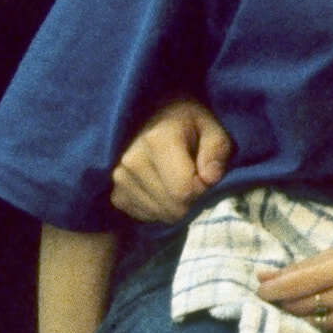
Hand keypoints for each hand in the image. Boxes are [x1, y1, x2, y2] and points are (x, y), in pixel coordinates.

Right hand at [109, 98, 231, 223]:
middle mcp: (132, 162)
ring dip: (177, 206)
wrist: (151, 117)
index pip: (183, 191)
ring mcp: (119, 179)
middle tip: (197, 182)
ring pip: (160, 214)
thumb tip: (210, 180)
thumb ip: (216, 151)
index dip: (204, 191)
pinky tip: (165, 188)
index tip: (208, 178)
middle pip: (172, 207)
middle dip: (193, 202)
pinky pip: (146, 216)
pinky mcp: (115, 194)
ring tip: (179, 181)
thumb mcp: (211, 127)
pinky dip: (161, 209)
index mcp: (158, 141)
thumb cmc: (188, 122)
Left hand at [257, 238, 332, 332]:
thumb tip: (263, 277)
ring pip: (310, 324)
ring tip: (299, 306)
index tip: (260, 290)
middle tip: (276, 298)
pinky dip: (321, 326)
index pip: (293, 285)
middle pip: (298, 307)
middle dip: (282, 303)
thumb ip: (303, 266)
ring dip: (299, 316)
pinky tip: (326, 315)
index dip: (270, 290)